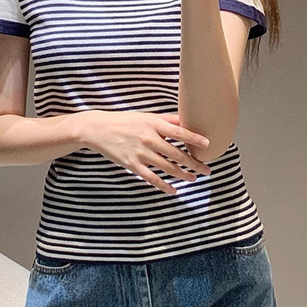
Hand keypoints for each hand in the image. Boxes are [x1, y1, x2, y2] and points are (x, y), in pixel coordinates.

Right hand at [77, 110, 212, 195]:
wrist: (98, 129)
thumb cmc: (125, 121)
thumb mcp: (146, 116)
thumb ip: (166, 120)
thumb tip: (186, 122)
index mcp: (153, 124)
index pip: (179, 132)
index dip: (194, 139)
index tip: (208, 144)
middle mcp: (149, 138)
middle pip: (176, 154)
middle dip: (194, 163)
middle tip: (207, 170)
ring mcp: (140, 153)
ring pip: (167, 167)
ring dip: (183, 175)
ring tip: (194, 178)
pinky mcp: (132, 165)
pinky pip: (152, 178)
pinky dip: (164, 185)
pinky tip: (174, 190)